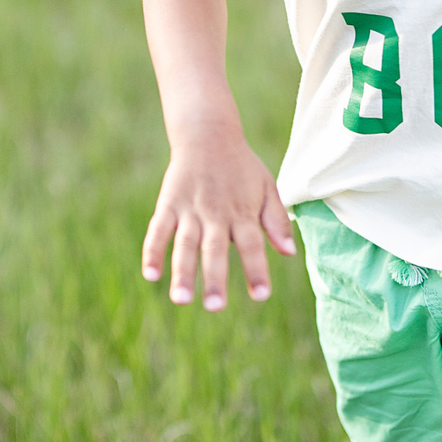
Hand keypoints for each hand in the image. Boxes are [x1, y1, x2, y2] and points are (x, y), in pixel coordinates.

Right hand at [141, 126, 295, 311]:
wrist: (208, 133)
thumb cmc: (241, 166)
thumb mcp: (266, 187)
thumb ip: (276, 220)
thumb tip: (290, 253)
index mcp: (242, 212)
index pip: (252, 244)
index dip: (256, 269)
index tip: (261, 295)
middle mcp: (216, 213)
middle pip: (215, 249)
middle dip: (214, 279)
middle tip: (214, 307)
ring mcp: (190, 209)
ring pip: (185, 244)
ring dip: (182, 272)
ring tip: (181, 300)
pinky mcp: (168, 204)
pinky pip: (158, 230)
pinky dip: (153, 251)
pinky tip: (151, 274)